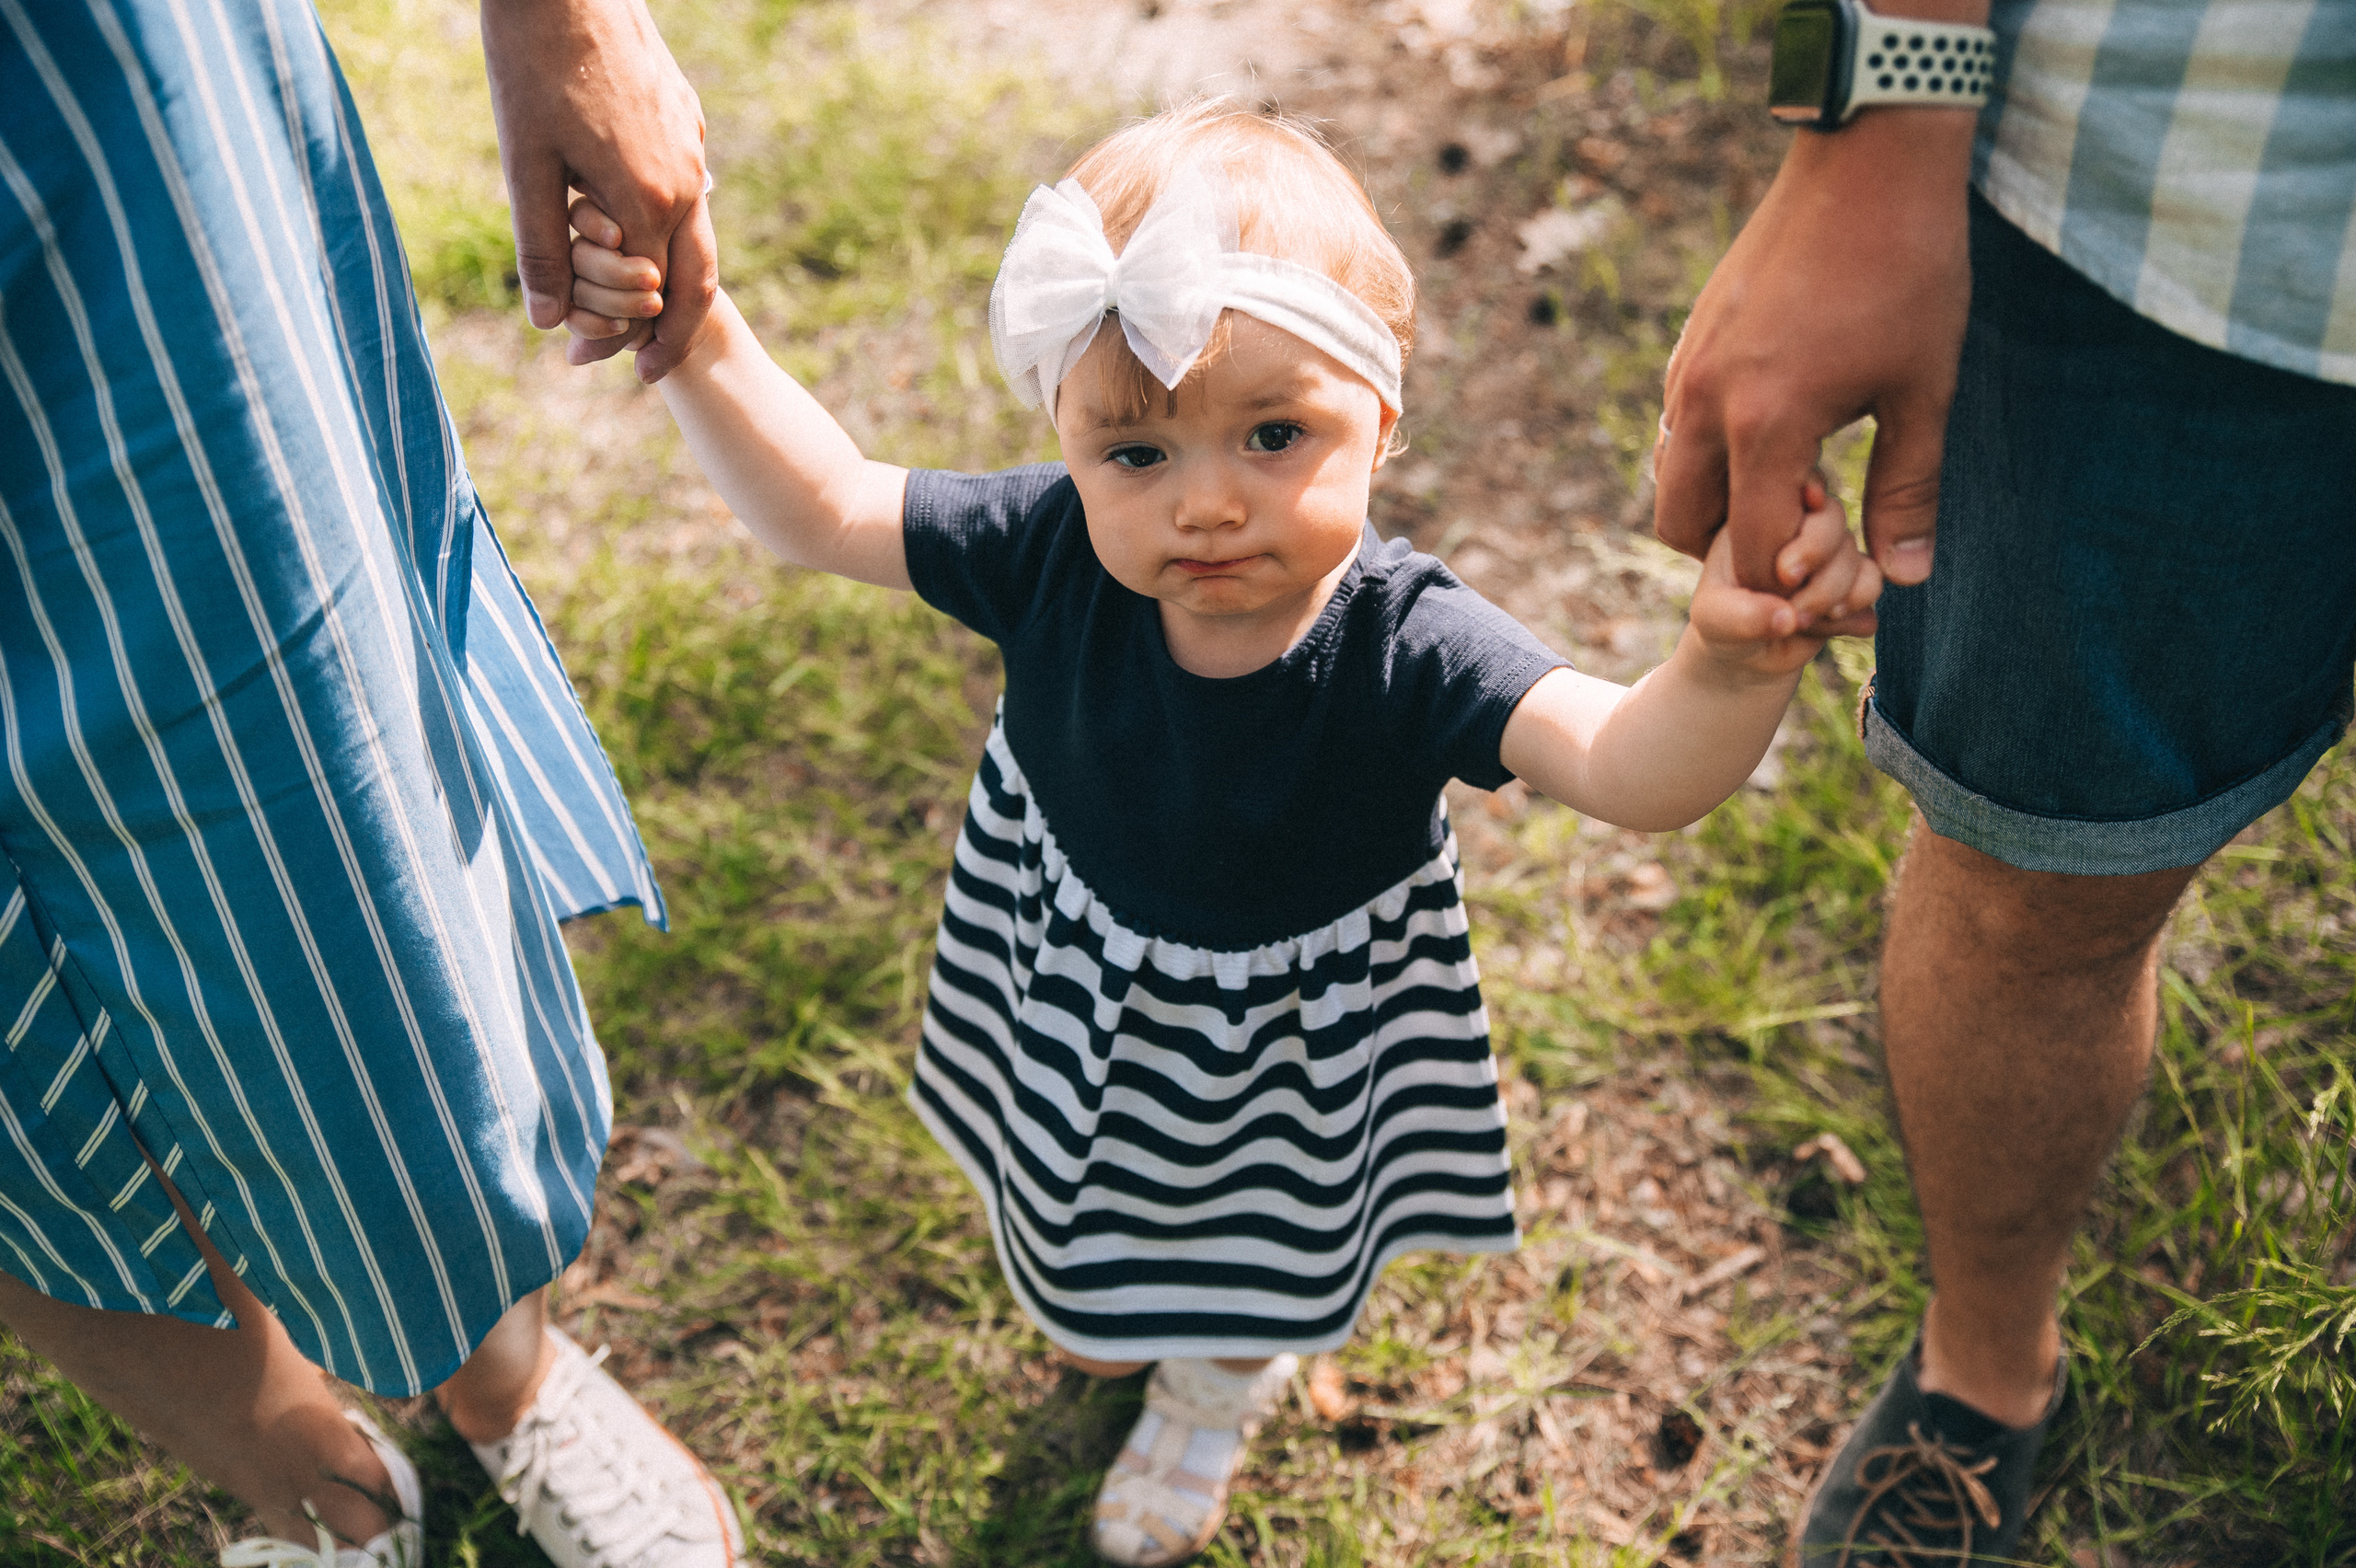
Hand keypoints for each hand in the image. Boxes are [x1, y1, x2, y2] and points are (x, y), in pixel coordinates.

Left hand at [481, 0, 715, 381]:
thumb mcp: (524, 164)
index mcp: (649, 201)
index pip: (647, 299)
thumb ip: (540, 248)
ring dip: (671, 283)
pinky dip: (668, 231)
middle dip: (670, 334)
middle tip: (648, 373)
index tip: (588, 363)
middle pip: (694, 282)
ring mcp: (692, 148)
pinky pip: (688, 193)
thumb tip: (548, 323)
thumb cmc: (532, 66)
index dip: (618, 339)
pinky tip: (640, 235)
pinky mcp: (686, 120)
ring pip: (697, 237)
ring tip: (643, 313)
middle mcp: (686, 182)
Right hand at [1655, 104, 1975, 590]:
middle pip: (1680, 525)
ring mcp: (1687, 368)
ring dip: (1719, 495)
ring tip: (1796, 471)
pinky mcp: (1689, 340)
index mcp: (1764, 425)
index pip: (1752, 549)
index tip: (1832, 573)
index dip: (1790, 581)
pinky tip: (1778, 418)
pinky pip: (1676, 423)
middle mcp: (1705, 403)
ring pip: (1671, 473)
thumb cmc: (1908, 270)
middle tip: (1802, 530)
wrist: (1868, 160)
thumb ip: (1907, 489)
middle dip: (1733, 549)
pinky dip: (1711, 447)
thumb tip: (1906, 575)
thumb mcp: (1923, 389)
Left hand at [1689, 477, 1881, 677]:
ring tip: (1800, 621)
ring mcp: (1833, 553)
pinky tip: (1822, 627)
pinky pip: (1872, 585)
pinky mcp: (1855, 583)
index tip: (1790, 540)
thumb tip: (1787, 617)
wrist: (1748, 655)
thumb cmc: (1723, 624)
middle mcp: (1803, 527)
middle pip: (1832, 518)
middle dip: (1815, 559)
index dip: (1804, 501)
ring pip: (1856, 556)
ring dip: (1833, 595)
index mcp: (1764, 518)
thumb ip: (1743, 616)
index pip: (1791, 489)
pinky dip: (1852, 612)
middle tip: (1788, 595)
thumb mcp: (1716, 620)